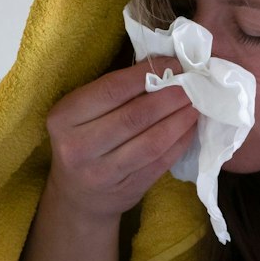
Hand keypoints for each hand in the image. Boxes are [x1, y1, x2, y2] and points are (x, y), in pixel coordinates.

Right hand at [42, 60, 199, 221]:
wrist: (79, 197)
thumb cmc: (83, 142)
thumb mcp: (81, 114)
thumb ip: (112, 93)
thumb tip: (161, 66)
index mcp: (63, 118)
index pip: (112, 89)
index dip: (147, 73)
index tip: (173, 63)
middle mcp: (77, 147)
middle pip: (134, 116)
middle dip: (169, 97)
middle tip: (193, 84)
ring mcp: (102, 173)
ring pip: (151, 142)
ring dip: (179, 120)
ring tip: (196, 104)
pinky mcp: (126, 190)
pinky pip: (160, 163)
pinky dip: (180, 143)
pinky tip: (190, 128)